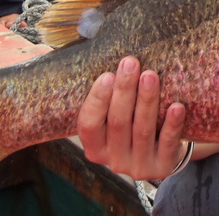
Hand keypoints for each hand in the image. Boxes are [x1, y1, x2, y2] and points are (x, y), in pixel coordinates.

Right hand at [77, 56, 187, 179]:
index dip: (97, 100)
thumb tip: (42, 51)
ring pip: (141, 130)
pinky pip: (167, 143)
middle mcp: (113, 160)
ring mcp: (138, 166)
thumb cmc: (131, 121)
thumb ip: (96, 90)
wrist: (162, 151)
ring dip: (146, 101)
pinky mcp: (163, 167)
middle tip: (131, 63)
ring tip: (151, 75)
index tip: (107, 75)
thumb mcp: (110, 114)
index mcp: (95, 146)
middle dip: (124, 91)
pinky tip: (176, 106)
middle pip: (117, 123)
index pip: (89, 125)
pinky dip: (171, 124)